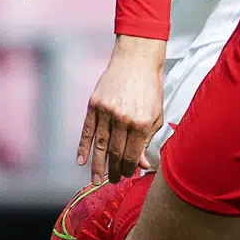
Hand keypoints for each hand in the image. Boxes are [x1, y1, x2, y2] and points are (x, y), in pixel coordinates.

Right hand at [77, 35, 165, 184]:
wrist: (137, 59)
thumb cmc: (150, 86)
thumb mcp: (157, 113)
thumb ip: (148, 139)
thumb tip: (142, 163)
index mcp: (142, 122)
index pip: (132, 154)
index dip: (129, 168)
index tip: (127, 175)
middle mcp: (123, 118)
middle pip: (115, 152)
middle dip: (114, 170)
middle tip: (112, 181)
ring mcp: (107, 112)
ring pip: (99, 145)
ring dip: (97, 165)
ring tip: (96, 179)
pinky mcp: (94, 105)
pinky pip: (87, 131)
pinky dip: (83, 147)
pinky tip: (81, 161)